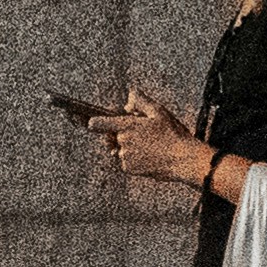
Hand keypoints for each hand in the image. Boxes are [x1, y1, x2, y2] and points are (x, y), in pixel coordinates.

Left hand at [64, 87, 192, 190]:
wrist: (183, 160)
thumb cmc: (173, 134)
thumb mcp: (159, 112)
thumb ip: (141, 101)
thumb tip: (128, 97)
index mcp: (127, 125)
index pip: (98, 123)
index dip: (92, 121)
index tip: (82, 119)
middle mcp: (122, 141)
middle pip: (111, 136)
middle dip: (120, 133)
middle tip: (140, 133)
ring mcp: (124, 156)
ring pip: (120, 149)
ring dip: (128, 147)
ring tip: (150, 145)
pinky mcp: (128, 169)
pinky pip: (125, 161)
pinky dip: (133, 158)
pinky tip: (149, 156)